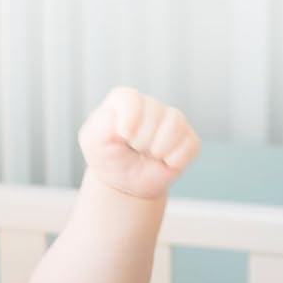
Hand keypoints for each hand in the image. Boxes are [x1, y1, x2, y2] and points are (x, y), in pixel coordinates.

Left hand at [79, 88, 198, 199]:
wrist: (124, 183)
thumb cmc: (108, 157)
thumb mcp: (93, 141)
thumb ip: (102, 124)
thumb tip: (126, 125)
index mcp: (125, 100)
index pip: (131, 99)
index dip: (129, 119)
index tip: (123, 137)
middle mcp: (150, 105)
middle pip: (155, 112)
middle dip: (141, 140)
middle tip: (133, 150)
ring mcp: (171, 121)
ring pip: (175, 125)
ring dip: (158, 149)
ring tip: (148, 155)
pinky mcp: (187, 138)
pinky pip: (189, 145)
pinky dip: (174, 160)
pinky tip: (163, 161)